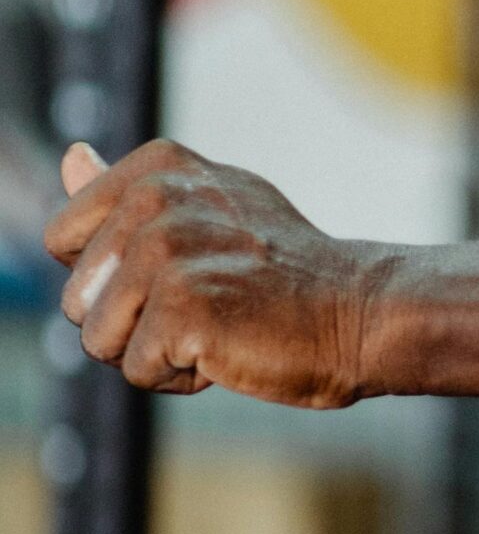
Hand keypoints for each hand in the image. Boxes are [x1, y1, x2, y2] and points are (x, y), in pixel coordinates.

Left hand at [43, 139, 387, 403]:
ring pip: (97, 340)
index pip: (62, 240)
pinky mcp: (181, 306)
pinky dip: (182, 377)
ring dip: (156, 352)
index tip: (187, 269)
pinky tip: (232, 348)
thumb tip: (69, 156)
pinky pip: (136, 370)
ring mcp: (168, 250)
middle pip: (76, 298)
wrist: (361, 312)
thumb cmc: (285, 273)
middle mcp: (157, 198)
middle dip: (132, 322)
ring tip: (221, 325)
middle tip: (212, 303)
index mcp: (158, 167)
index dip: (112, 277)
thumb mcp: (208, 211)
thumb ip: (127, 191)